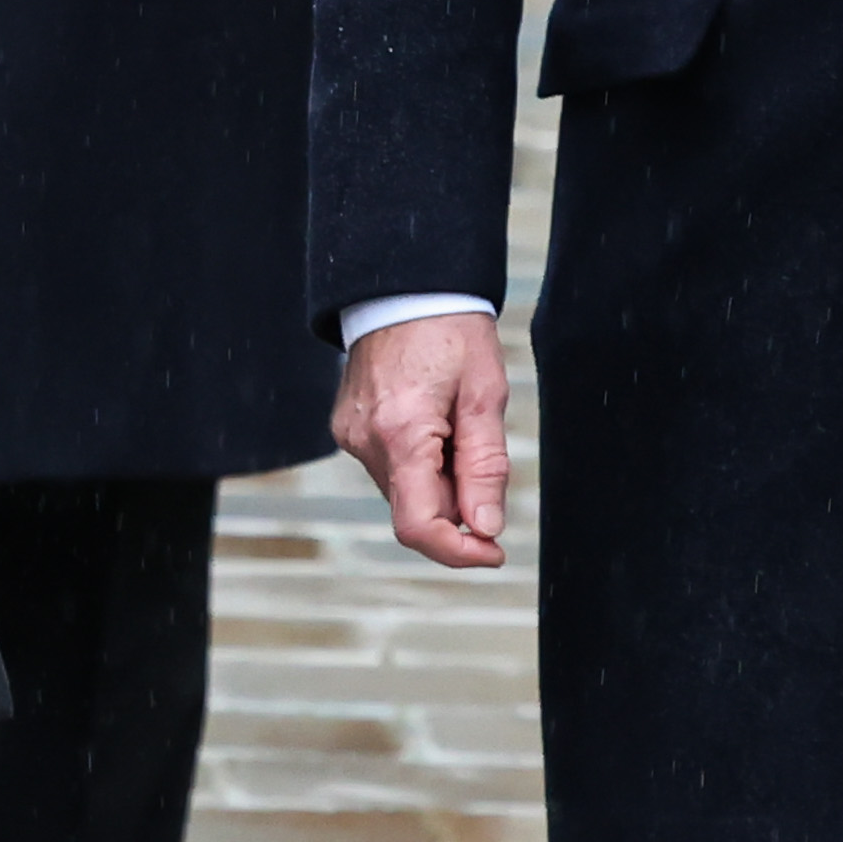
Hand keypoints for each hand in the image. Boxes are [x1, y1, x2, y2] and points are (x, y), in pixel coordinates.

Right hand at [332, 311, 509, 569]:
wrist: (403, 288)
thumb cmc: (449, 331)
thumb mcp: (485, 396)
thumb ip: (485, 467)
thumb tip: (485, 527)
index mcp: (400, 433)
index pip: (419, 526)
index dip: (459, 552)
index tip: (494, 549)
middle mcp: (365, 441)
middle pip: (414, 510)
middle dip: (456, 504)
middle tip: (482, 457)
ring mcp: (351, 435)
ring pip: (403, 490)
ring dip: (438, 481)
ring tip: (455, 426)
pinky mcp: (348, 429)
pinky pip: (390, 467)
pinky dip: (419, 463)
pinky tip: (432, 421)